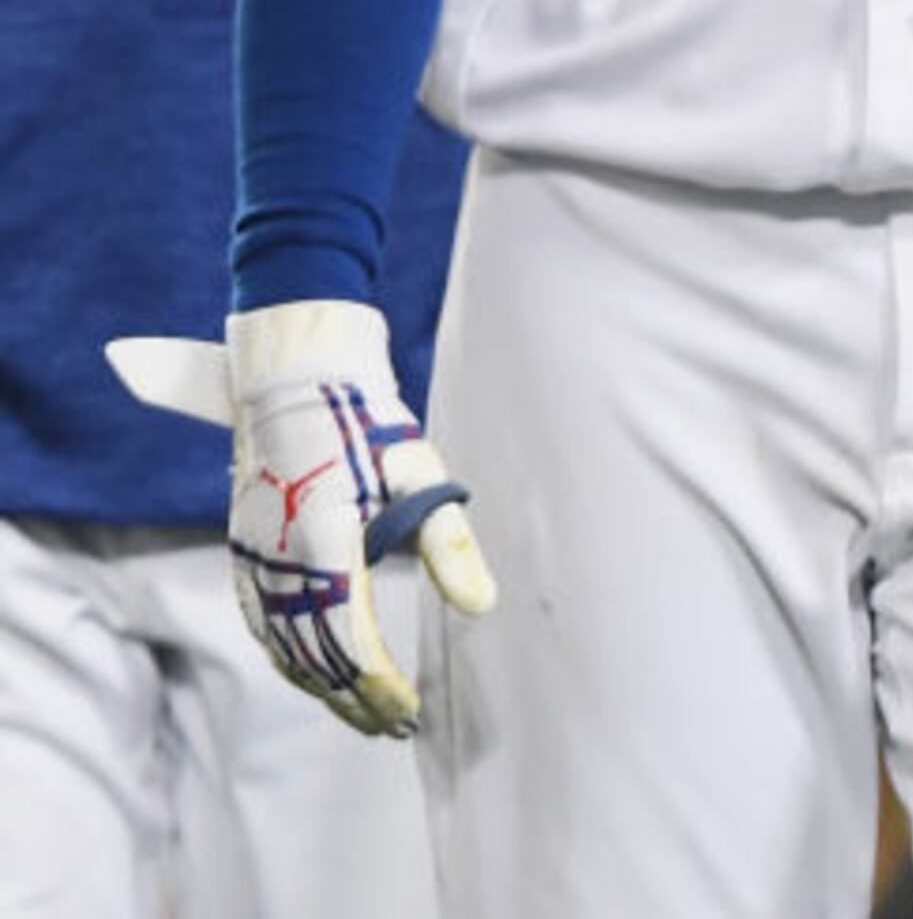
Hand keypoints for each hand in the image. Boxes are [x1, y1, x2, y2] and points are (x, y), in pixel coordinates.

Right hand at [106, 302, 497, 736]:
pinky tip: (315, 675)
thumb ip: (448, 543)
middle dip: (355, 699)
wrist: (294, 374)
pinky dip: (288, 659)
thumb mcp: (420, 470)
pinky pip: (260, 623)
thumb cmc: (366, 418)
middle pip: (313, 656)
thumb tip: (481, 605)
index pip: (351, 638)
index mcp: (324, 540)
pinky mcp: (242, 549)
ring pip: (281, 646)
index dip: (380, 684)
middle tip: (397, 728)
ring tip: (363, 714)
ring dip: (321, 688)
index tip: (410, 710)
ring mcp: (251, 556)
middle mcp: (278, 557)